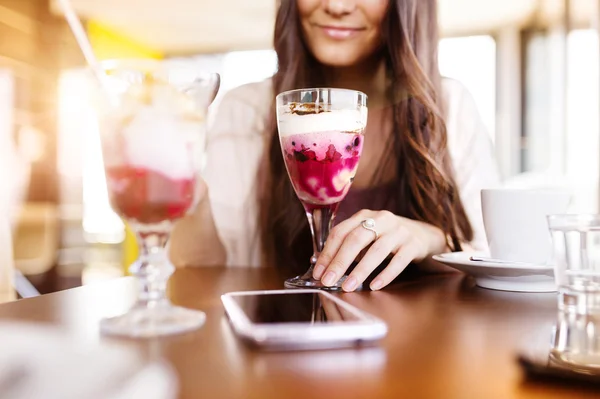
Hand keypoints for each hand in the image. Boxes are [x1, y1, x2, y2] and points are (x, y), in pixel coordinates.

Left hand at [312, 210, 446, 291]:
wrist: (424, 235)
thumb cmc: (388, 238)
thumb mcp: (367, 237)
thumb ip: (348, 247)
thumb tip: (322, 265)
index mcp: (365, 215)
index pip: (340, 232)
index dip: (327, 253)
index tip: (318, 272)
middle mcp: (381, 219)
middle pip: (356, 239)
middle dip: (339, 262)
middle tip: (328, 281)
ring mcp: (399, 231)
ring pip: (377, 250)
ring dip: (360, 270)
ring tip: (348, 287)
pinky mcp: (414, 244)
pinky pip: (399, 260)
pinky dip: (386, 274)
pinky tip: (374, 285)